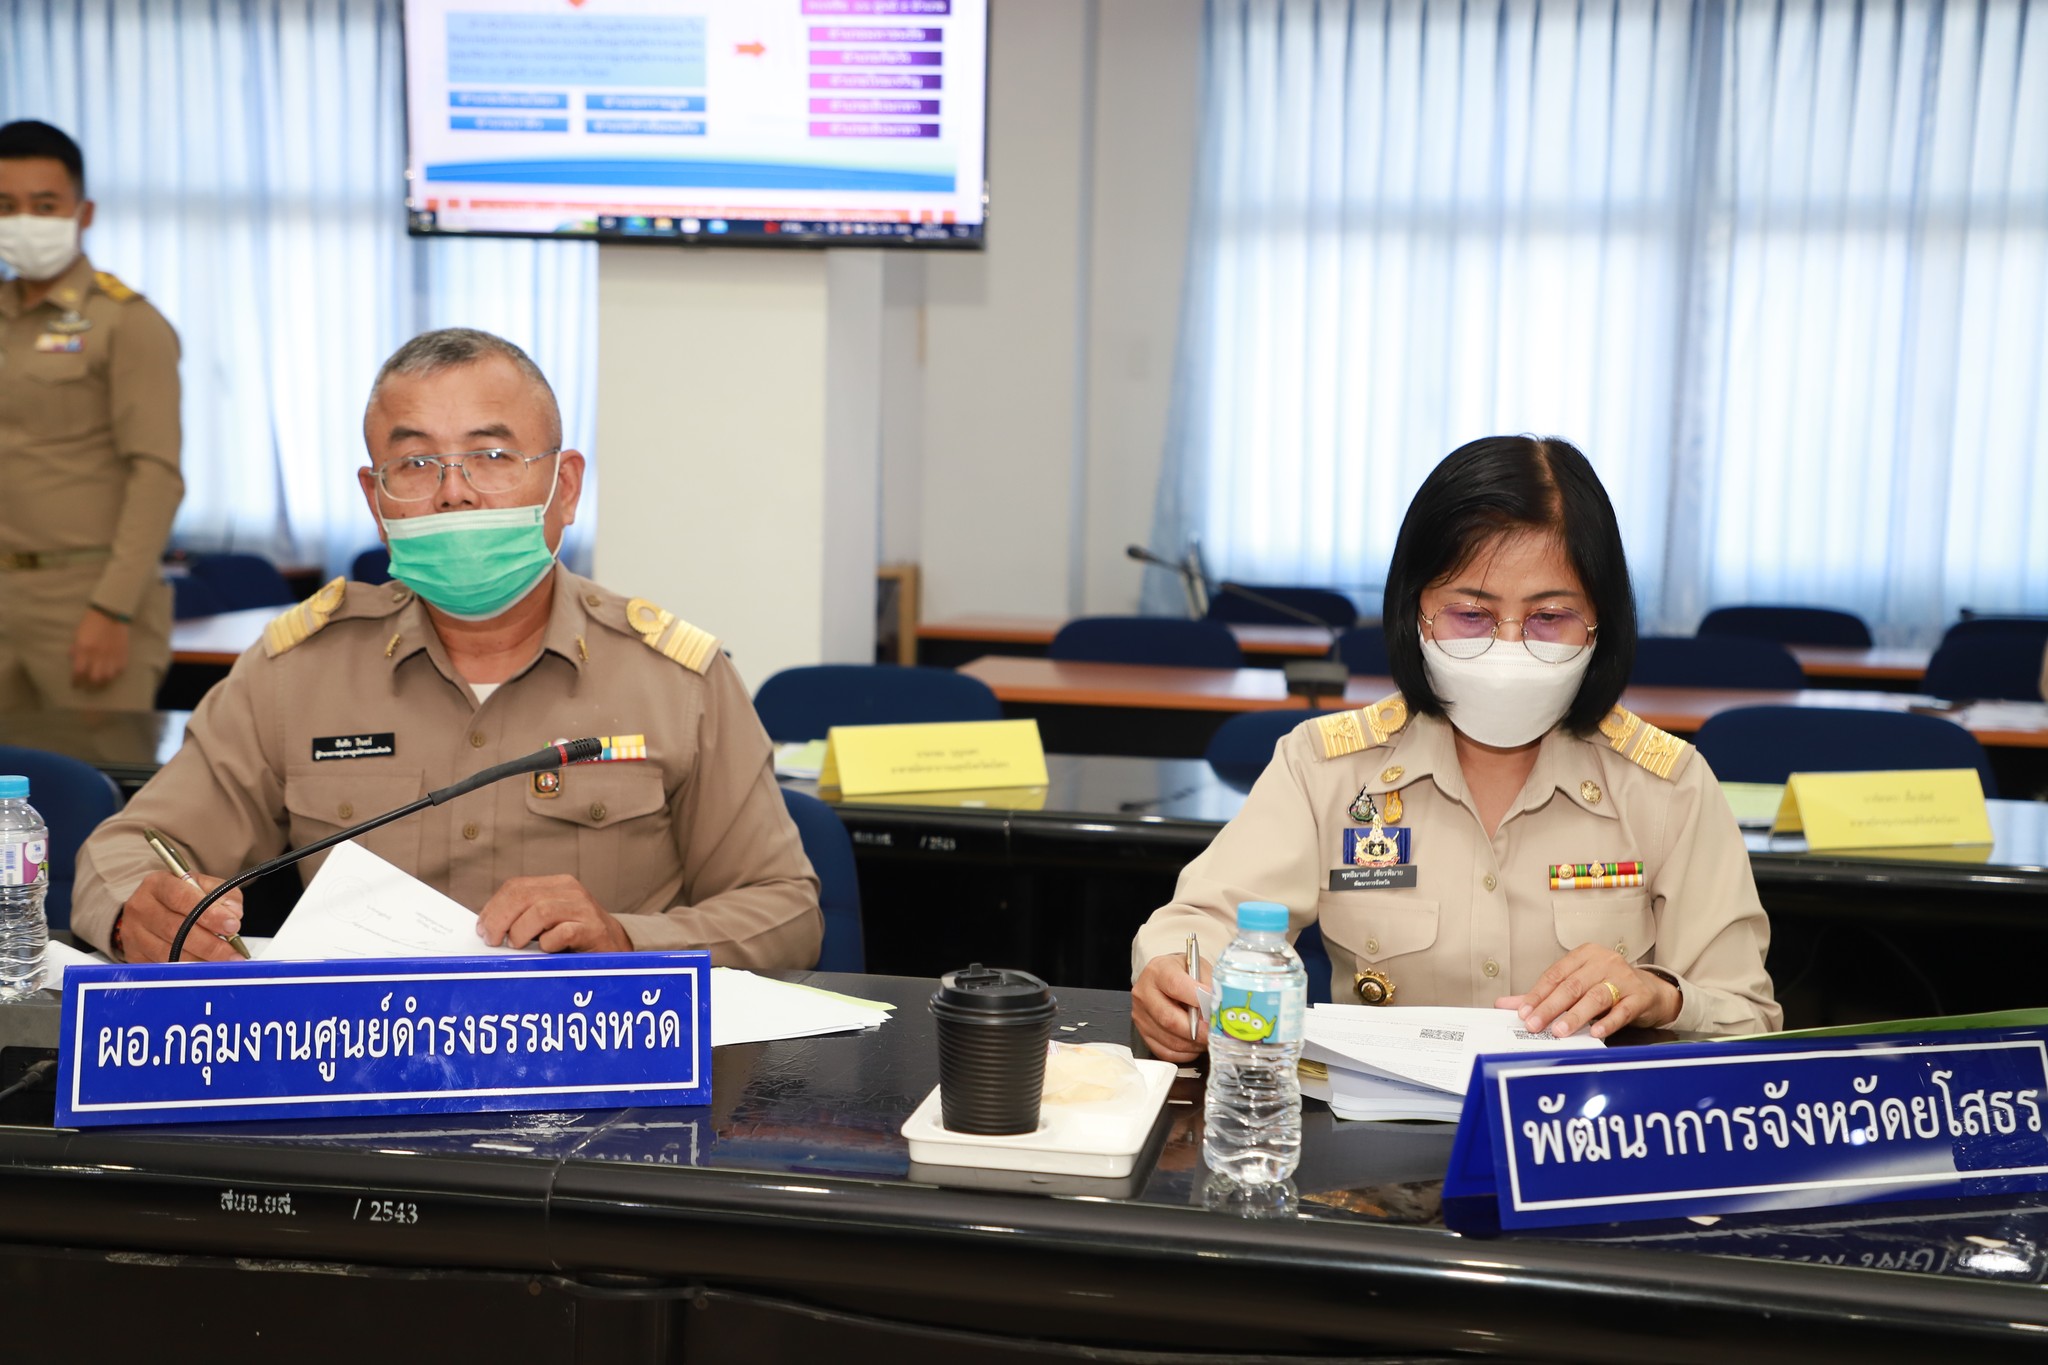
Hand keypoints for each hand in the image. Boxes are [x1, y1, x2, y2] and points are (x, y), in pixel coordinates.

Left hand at [71, 610, 129, 689]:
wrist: (110, 613)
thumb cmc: (90, 623)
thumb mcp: (78, 635)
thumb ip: (76, 649)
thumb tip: (74, 659)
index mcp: (84, 650)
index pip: (78, 672)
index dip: (76, 681)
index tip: (75, 684)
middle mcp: (97, 656)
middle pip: (94, 678)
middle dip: (90, 684)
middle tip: (88, 685)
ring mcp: (111, 656)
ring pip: (108, 677)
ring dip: (103, 681)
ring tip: (100, 682)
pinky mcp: (122, 654)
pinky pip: (119, 669)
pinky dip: (114, 673)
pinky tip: (111, 673)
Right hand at [117, 871, 244, 962]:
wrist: (150, 909)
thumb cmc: (181, 897)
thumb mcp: (203, 885)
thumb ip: (223, 895)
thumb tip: (233, 915)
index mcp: (158, 884)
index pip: (182, 898)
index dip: (209, 914)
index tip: (232, 925)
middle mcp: (141, 907)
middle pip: (176, 929)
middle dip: (210, 943)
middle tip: (233, 952)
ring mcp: (134, 933)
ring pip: (169, 952)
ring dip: (201, 960)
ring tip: (224, 963)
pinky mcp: (135, 955)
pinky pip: (163, 966)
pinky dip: (187, 971)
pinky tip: (205, 970)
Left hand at [475, 875, 630, 952]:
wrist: (615, 949)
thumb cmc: (575, 938)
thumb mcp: (549, 921)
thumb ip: (524, 917)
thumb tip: (487, 929)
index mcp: (556, 885)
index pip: (516, 887)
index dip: (494, 907)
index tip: (481, 928)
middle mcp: (570, 891)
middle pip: (523, 896)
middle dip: (499, 920)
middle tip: (492, 940)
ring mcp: (583, 909)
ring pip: (540, 911)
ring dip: (520, 932)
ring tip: (516, 947)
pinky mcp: (593, 930)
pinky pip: (562, 933)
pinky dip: (548, 944)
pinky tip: (547, 951)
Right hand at [1132, 952, 1209, 1062]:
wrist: (1165, 979)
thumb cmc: (1185, 974)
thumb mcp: (1200, 968)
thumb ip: (1210, 985)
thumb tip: (1221, 1008)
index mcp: (1158, 971)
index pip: (1176, 986)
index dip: (1198, 999)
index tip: (1215, 1006)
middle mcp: (1144, 993)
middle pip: (1170, 1019)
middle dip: (1199, 1030)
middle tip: (1216, 1032)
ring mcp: (1141, 1016)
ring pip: (1170, 1040)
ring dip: (1195, 1043)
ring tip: (1209, 1037)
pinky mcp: (1144, 1034)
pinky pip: (1166, 1052)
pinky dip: (1186, 1052)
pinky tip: (1196, 1044)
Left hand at [1495, 945, 1680, 1039]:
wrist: (1651, 991)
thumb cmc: (1608, 986)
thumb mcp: (1577, 984)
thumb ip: (1543, 995)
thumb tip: (1505, 1004)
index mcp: (1584, 955)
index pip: (1555, 975)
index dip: (1537, 995)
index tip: (1523, 1013)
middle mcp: (1603, 962)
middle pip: (1572, 986)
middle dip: (1550, 1007)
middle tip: (1535, 1025)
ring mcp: (1624, 978)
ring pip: (1595, 997)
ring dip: (1575, 1016)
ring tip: (1559, 1031)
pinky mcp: (1640, 996)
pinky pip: (1622, 1010)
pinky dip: (1608, 1022)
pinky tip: (1595, 1032)